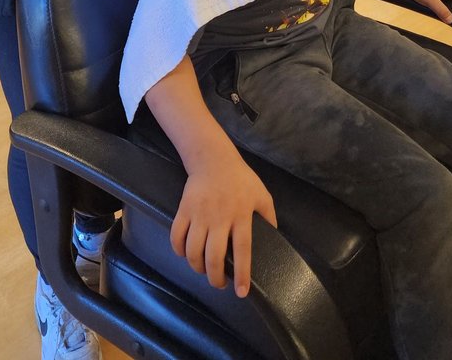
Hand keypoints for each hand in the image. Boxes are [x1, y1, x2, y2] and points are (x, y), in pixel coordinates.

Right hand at [170, 152, 276, 296]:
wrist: (213, 159)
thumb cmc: (240, 178)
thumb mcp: (261, 194)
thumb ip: (269, 217)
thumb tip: (275, 239)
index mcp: (241, 214)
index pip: (242, 249)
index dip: (242, 273)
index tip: (242, 292)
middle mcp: (219, 217)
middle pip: (214, 256)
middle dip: (215, 277)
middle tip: (219, 283)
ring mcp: (199, 214)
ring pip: (193, 250)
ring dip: (197, 267)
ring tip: (203, 270)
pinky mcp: (184, 210)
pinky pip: (176, 236)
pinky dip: (179, 251)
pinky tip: (186, 255)